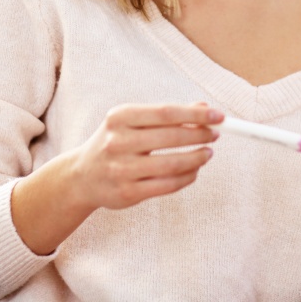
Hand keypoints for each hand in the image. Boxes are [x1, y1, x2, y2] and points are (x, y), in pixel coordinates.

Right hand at [70, 102, 221, 210]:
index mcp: (120, 117)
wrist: (82, 177)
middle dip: (200, 135)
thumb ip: (166, 115)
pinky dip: (187, 177)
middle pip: (171, 137)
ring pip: (172, 164)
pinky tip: (194, 170)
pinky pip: (167, 185)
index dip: (195, 115)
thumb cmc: (115, 142)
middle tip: (215, 134)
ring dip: (197, 158)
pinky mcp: (128, 193)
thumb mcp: (132, 122)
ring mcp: (122, 169)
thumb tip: (204, 108)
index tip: (218, 116)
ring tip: (208, 153)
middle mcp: (118, 142)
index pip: (166, 112)